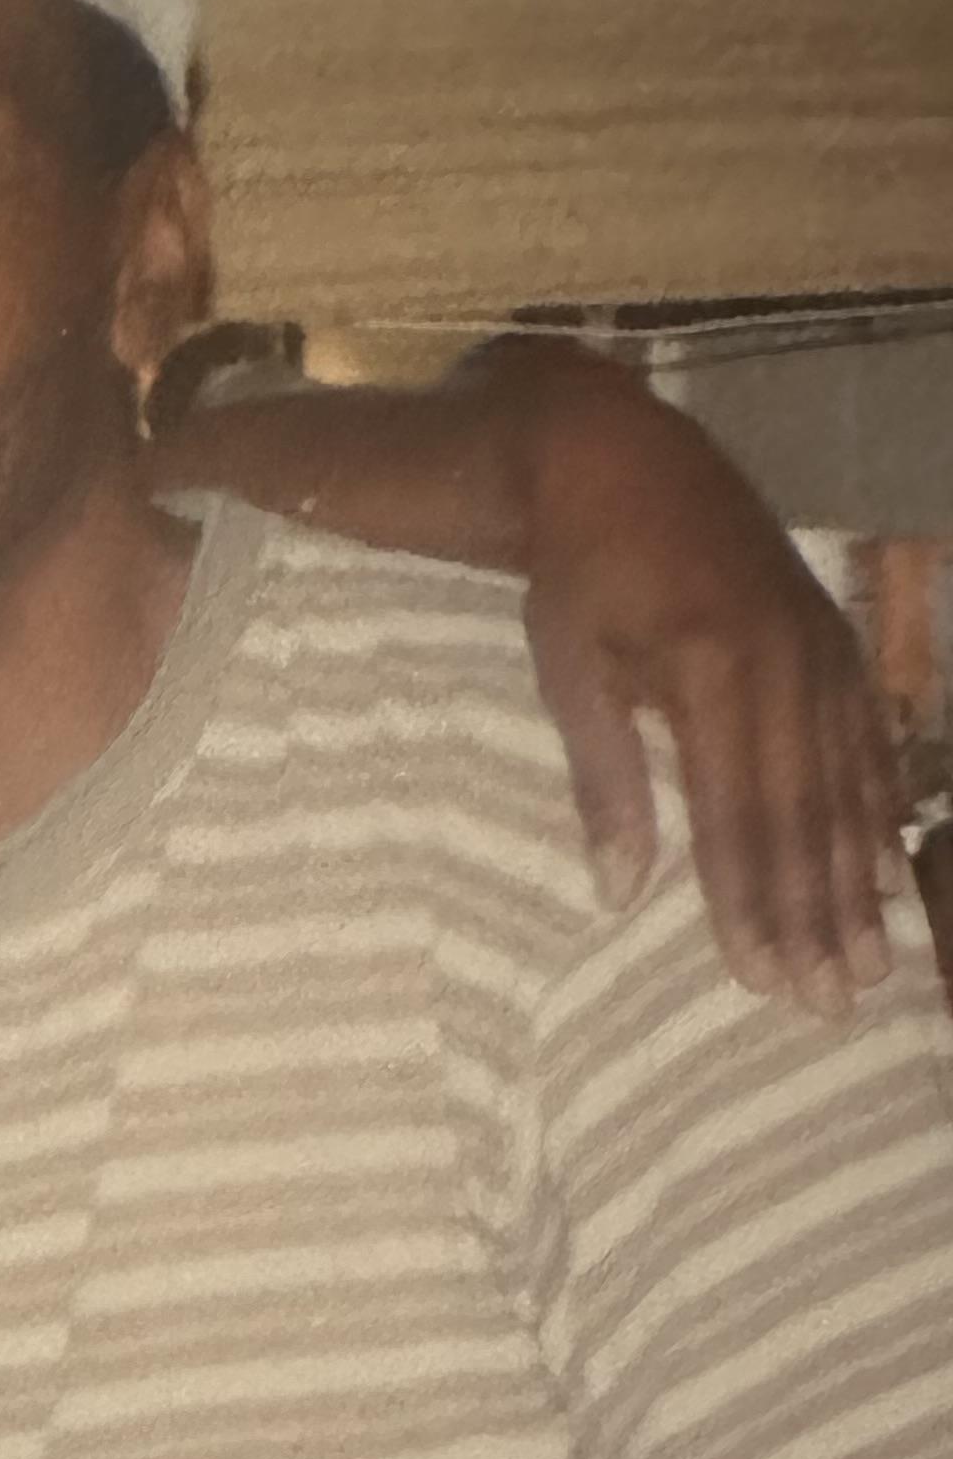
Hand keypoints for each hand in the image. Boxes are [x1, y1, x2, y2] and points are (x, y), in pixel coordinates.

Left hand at [514, 358, 899, 1011]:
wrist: (625, 458)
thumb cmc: (578, 572)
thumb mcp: (568, 667)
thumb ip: (602, 778)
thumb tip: (618, 892)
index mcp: (712, 670)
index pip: (736, 816)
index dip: (751, 905)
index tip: (763, 979)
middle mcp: (784, 662)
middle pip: (805, 815)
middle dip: (819, 917)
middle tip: (834, 1000)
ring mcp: (821, 648)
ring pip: (848, 786)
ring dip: (859, 881)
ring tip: (876, 960)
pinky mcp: (834, 638)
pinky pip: (868, 739)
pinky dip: (879, 808)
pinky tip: (890, 865)